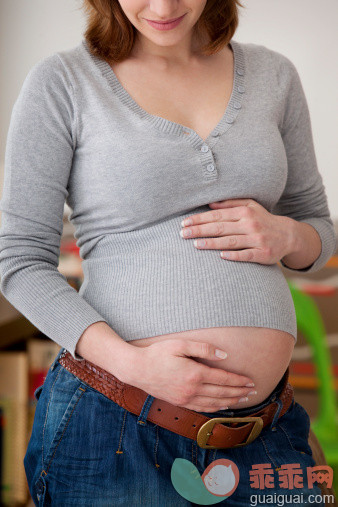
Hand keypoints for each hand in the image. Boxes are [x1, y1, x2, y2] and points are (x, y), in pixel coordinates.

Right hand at [124, 339, 255, 412]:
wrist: (137, 369)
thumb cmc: (158, 353)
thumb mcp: (180, 344)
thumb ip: (204, 348)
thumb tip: (224, 356)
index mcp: (195, 374)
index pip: (223, 379)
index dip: (239, 381)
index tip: (251, 381)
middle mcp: (192, 389)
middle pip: (222, 393)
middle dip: (240, 392)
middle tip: (254, 391)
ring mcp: (186, 398)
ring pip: (215, 403)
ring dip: (231, 402)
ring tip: (243, 399)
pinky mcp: (180, 402)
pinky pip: (202, 408)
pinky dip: (216, 408)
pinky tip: (223, 406)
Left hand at [180, 198, 293, 264]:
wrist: (289, 235)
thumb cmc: (263, 220)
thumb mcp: (250, 206)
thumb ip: (230, 203)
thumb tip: (210, 203)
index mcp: (245, 212)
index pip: (217, 215)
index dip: (199, 219)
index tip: (184, 223)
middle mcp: (250, 225)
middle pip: (220, 228)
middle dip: (200, 230)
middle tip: (183, 234)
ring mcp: (257, 240)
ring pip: (230, 241)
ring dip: (212, 243)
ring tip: (195, 245)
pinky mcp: (263, 254)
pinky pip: (246, 255)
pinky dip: (234, 255)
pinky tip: (221, 256)